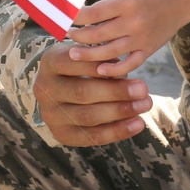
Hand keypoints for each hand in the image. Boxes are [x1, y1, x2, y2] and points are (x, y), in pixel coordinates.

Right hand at [33, 42, 151, 145]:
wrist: (62, 87)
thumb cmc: (82, 64)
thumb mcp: (88, 53)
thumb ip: (103, 59)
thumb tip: (122, 69)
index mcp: (50, 62)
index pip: (74, 63)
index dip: (101, 66)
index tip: (128, 66)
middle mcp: (44, 89)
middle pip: (81, 92)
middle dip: (116, 92)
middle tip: (143, 90)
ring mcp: (50, 114)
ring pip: (87, 116)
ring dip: (120, 112)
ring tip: (144, 105)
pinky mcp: (61, 134)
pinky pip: (91, 136)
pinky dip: (117, 131)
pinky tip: (137, 124)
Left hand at [67, 0, 189, 75]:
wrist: (181, 0)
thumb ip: (106, 4)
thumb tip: (82, 18)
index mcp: (126, 3)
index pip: (93, 14)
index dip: (75, 18)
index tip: (65, 20)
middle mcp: (133, 21)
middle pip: (97, 35)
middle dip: (78, 36)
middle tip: (68, 36)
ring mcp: (142, 38)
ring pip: (109, 53)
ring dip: (88, 55)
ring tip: (74, 54)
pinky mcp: (148, 50)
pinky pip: (129, 64)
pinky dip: (114, 70)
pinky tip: (99, 70)